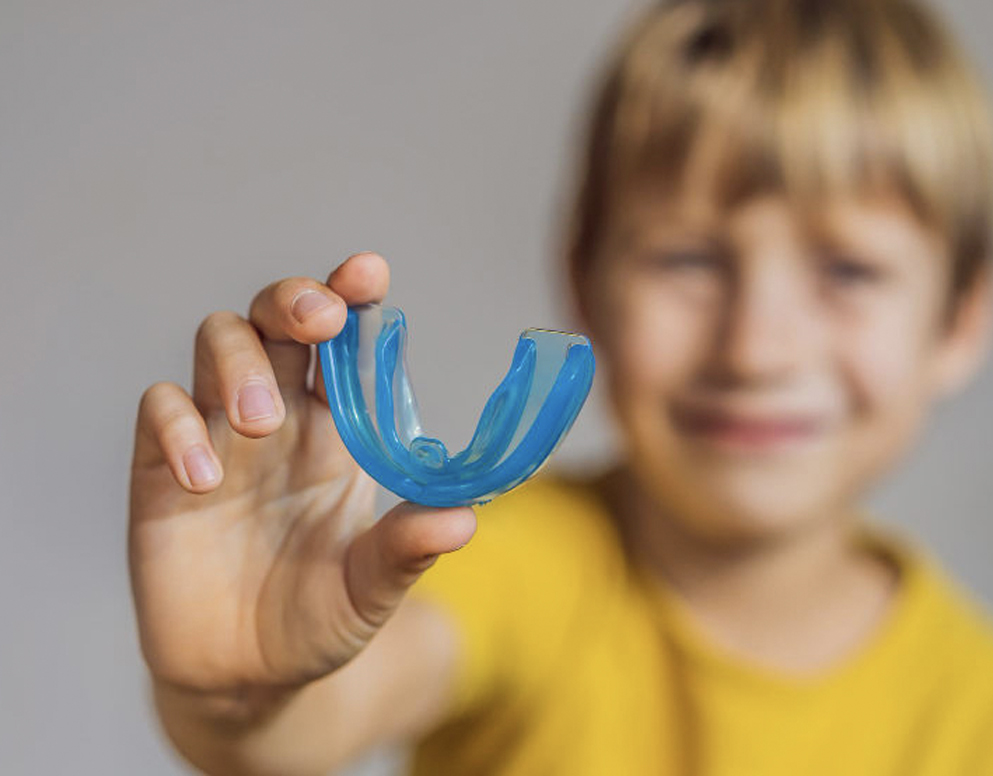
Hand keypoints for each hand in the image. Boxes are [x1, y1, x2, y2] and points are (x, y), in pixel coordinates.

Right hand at [128, 252, 475, 698]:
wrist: (248, 680)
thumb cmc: (320, 620)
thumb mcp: (372, 589)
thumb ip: (408, 550)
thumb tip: (466, 520)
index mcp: (338, 430)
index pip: (344, 343)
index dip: (352, 297)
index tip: (369, 273)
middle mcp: (279, 418)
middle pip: (274, 318)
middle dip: (294, 300)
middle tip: (319, 320)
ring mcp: (217, 437)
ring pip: (216, 343)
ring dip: (240, 363)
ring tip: (261, 423)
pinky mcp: (159, 472)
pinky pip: (160, 411)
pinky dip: (179, 428)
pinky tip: (205, 479)